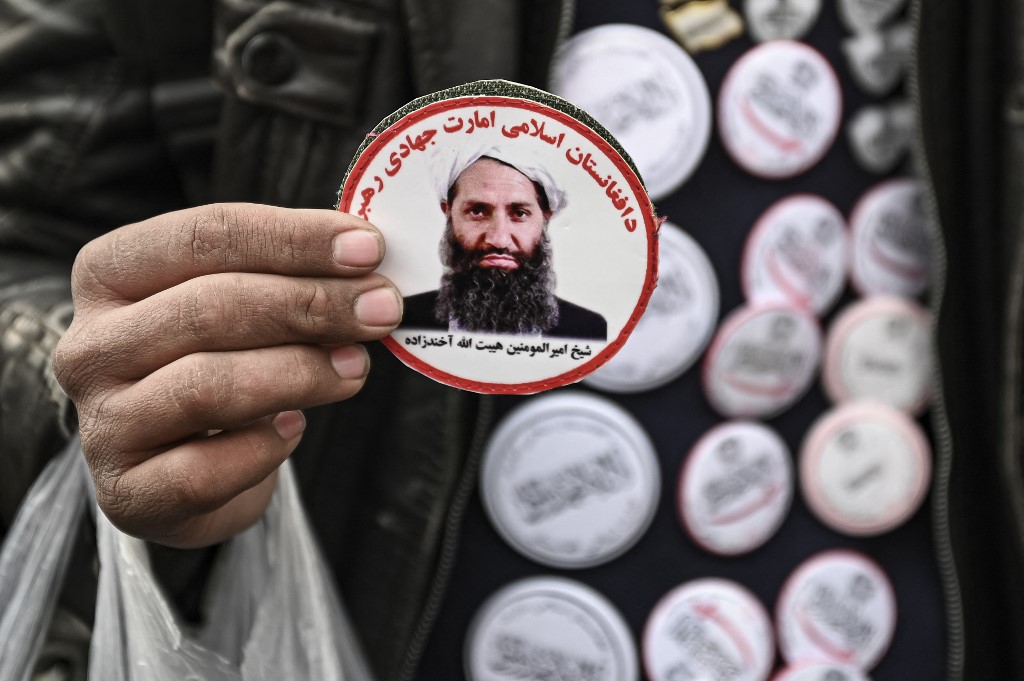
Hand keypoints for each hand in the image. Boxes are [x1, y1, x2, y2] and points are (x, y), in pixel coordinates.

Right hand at [53, 204, 400, 547]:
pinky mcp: (128, 492)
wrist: (180, 468)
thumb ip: (290, 279)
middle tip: (382, 309)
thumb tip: (369, 269)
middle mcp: (91, 344)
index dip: (294, 239)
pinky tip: (295, 429)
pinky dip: (267, 447)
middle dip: (312, 304)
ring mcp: (103, 423)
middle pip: (210, 306)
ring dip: (301, 372)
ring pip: (209, 385)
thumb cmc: (217, 363)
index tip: (369, 248)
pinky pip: (208, 468)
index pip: (205, 236)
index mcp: (111, 274)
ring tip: (356, 367)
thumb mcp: (241, 306)